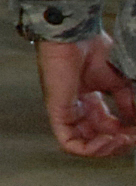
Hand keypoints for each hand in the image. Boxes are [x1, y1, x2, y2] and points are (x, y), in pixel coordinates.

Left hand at [36, 37, 135, 158]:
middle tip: (134, 138)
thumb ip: (127, 102)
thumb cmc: (92, 49)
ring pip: (84, 145)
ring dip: (108, 149)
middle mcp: (77, 107)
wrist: (76, 36)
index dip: (127, 132)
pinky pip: (69, 142)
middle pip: (98, 138)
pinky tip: (109, 140)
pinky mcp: (57, 112)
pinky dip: (91, 149)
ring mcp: (66, 111)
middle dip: (120, 143)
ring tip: (125, 140)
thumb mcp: (118, 81)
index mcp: (90, 99)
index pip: (108, 127)